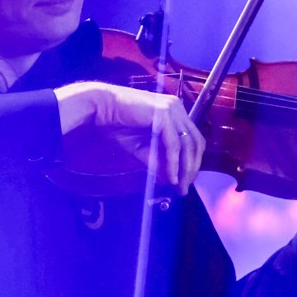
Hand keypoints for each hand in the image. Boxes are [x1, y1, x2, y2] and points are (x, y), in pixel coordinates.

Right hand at [57, 82, 204, 188]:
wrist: (100, 107)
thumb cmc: (117, 123)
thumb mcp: (141, 146)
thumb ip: (157, 159)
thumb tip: (170, 179)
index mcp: (174, 112)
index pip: (193, 139)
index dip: (192, 162)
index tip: (185, 182)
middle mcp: (177, 108)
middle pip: (196, 142)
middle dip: (192, 168)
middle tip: (183, 188)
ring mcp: (172, 109)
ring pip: (188, 144)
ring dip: (185, 168)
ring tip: (178, 185)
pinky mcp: (163, 114)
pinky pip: (173, 144)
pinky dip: (173, 163)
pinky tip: (170, 176)